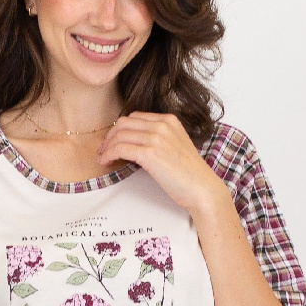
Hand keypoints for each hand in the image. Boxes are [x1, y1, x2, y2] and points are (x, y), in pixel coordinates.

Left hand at [95, 112, 226, 219]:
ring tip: (103, 157)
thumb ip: (159, 139)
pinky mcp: (150, 153)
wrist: (202, 188)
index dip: (120, 128)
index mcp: (169, 120)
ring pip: (119, 135)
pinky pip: (120, 148)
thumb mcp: (175, 147)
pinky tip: (106, 162)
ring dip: (107, 146)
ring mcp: (156, 137)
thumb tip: (135, 144)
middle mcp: (162, 125)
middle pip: (124, 123)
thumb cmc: (190, 174)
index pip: (135, 117)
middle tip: (104, 149)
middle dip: (110, 135)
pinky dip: (109, 154)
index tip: (113, 140)